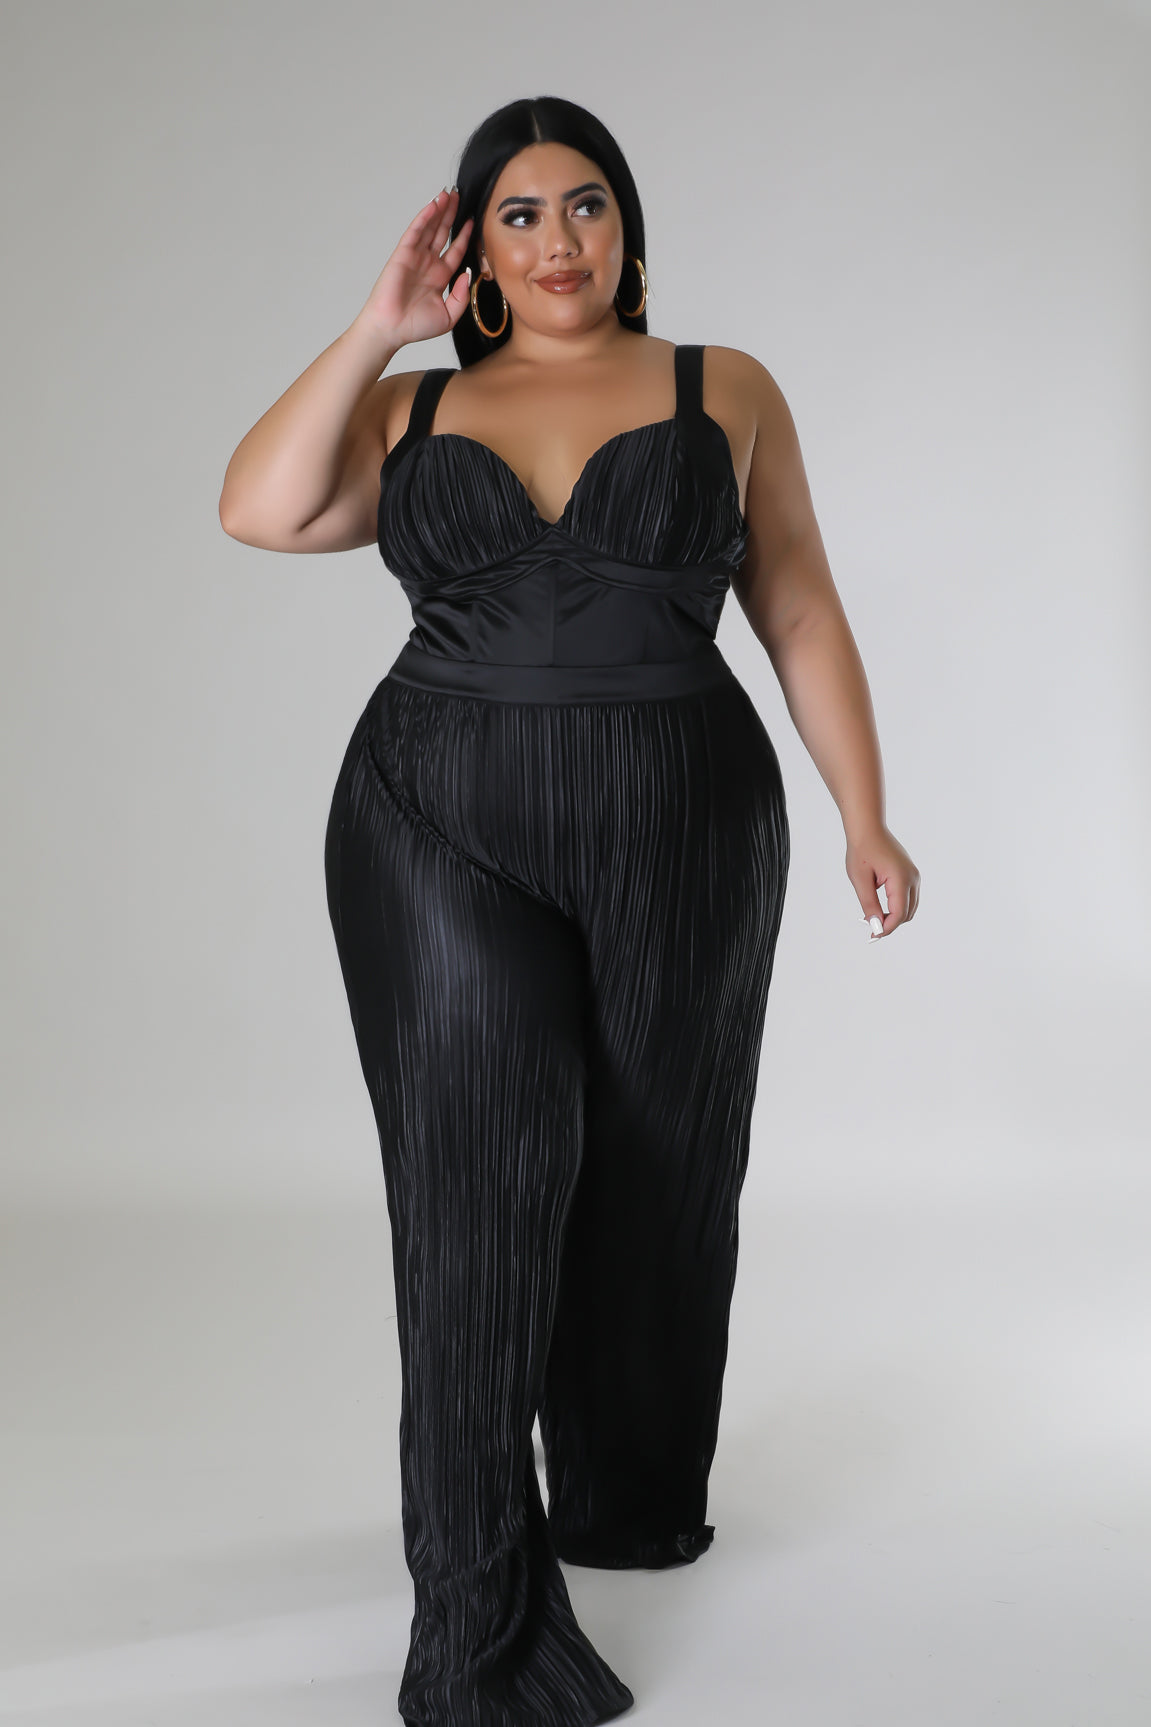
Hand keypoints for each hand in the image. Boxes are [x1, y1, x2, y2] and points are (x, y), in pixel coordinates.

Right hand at [355, 187, 473, 348]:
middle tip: (460, 197)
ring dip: (439, 211)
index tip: (472, 221)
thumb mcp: (449, 316)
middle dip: (451, 215)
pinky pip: (416, 231)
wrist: (391, 329)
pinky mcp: (403, 253)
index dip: (464, 236)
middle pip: (442, 233)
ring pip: (430, 228)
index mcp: (439, 277)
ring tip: (449, 194)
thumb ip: (462, 297)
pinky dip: (424, 217)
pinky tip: (433, 205)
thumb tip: (468, 274)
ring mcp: (415, 257)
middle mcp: (428, 264)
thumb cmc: (415, 326)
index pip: (455, 251)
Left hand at [845, 825, 919, 939]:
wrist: (868, 828)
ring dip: (894, 916)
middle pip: (907, 913)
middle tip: (870, 929)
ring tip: (873, 918)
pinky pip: (908, 898)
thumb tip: (875, 926)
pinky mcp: (910, 874)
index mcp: (901, 879)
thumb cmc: (861, 850)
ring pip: (910, 907)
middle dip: (891, 924)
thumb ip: (869, 904)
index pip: (899, 913)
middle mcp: (912, 878)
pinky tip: (880, 908)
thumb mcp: (860, 880)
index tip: (872, 936)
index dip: (887, 928)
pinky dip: (897, 907)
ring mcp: (913, 875)